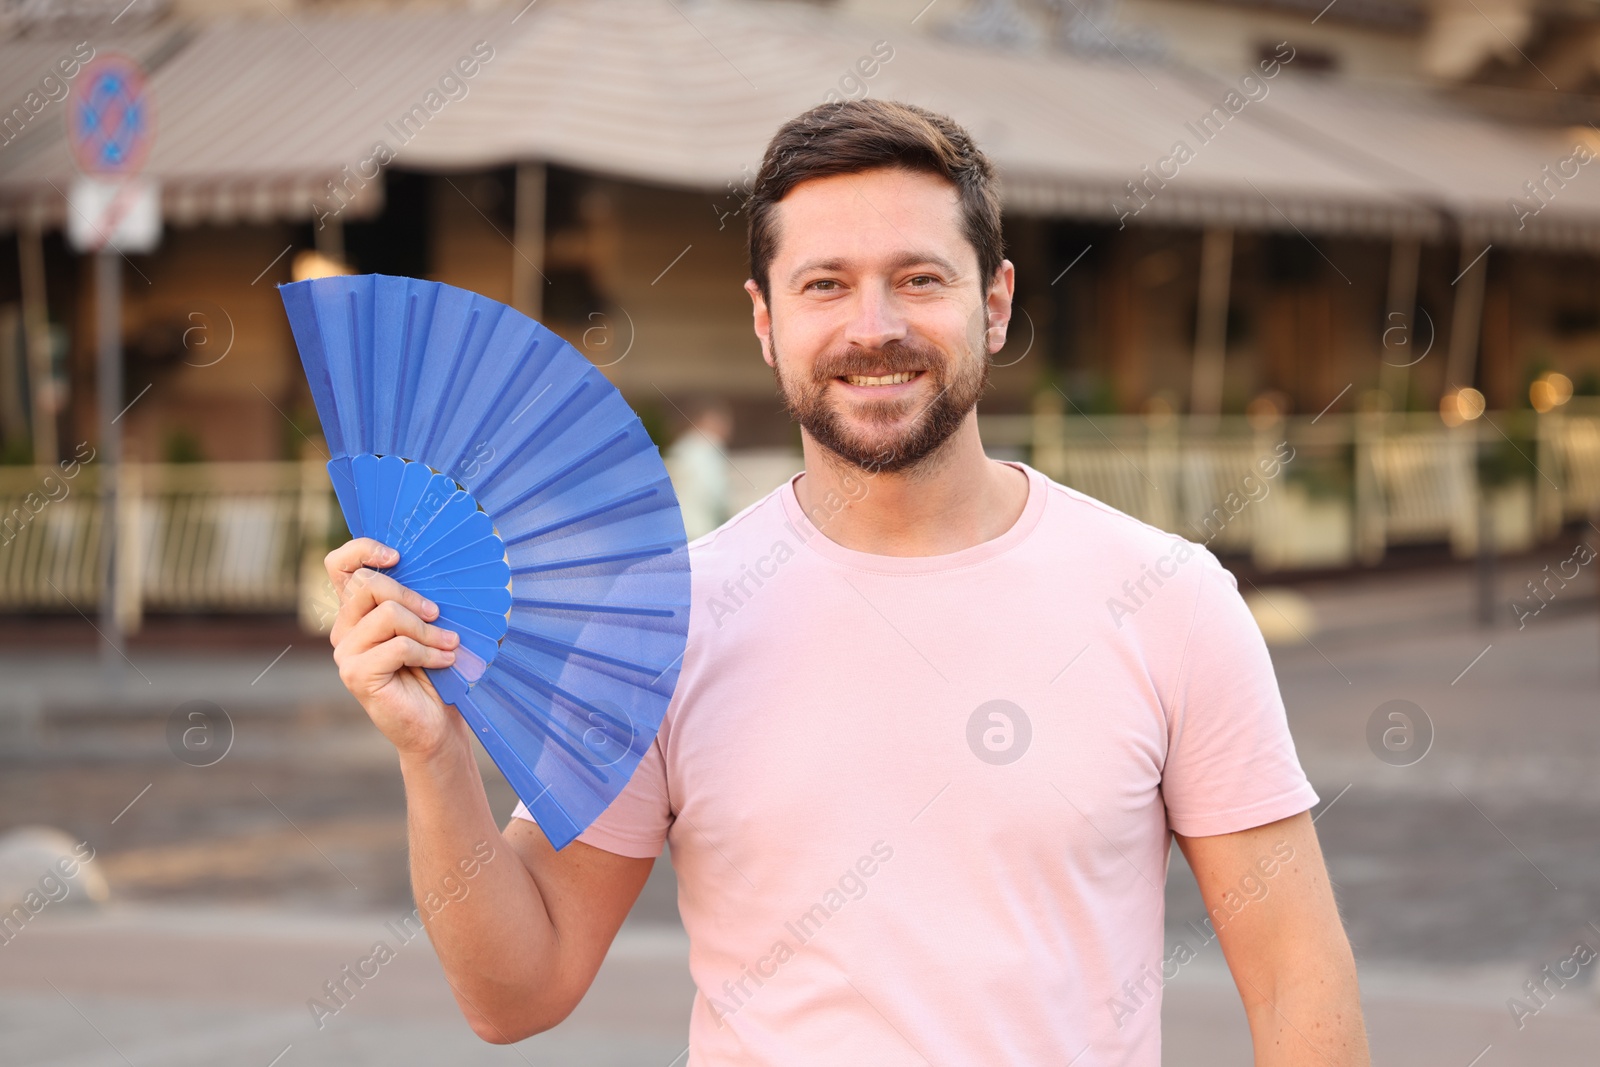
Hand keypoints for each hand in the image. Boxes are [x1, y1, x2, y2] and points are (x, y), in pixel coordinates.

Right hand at [325, 538, 465, 759]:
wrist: (435, 723)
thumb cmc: (435, 670)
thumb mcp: (428, 625)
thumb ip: (417, 597)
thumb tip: (435, 562)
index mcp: (358, 611)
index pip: (340, 565)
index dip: (362, 550)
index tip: (397, 556)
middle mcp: (344, 628)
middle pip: (367, 584)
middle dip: (410, 595)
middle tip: (437, 613)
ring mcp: (346, 653)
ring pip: (386, 614)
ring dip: (427, 629)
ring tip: (449, 644)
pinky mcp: (356, 674)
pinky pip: (398, 646)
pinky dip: (429, 652)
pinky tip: (444, 662)